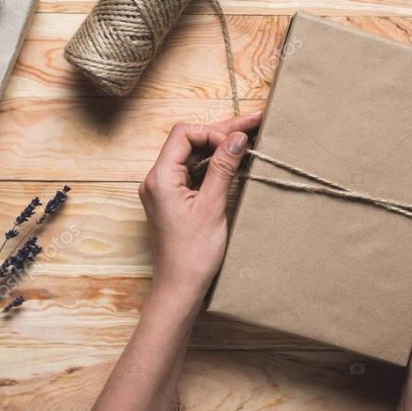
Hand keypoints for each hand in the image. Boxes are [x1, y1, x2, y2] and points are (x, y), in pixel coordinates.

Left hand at [139, 113, 261, 300]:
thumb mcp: (212, 207)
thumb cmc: (192, 254)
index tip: (237, 143)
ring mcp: (164, 189)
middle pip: (189, 141)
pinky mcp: (173, 199)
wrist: (180, 288)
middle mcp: (157, 179)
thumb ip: (223, 168)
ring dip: (219, 147)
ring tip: (249, 137)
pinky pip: (193, 172)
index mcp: (160, 178)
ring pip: (192, 155)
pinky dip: (213, 164)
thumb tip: (237, 137)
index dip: (213, 131)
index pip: (184, 134)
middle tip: (254, 123)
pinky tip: (235, 161)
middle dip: (221, 132)